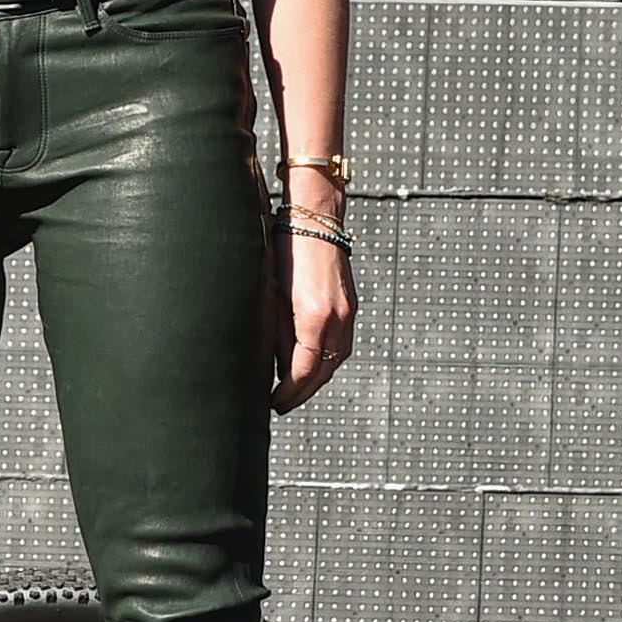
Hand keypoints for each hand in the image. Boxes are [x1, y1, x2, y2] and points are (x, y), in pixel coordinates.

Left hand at [271, 200, 354, 413]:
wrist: (314, 217)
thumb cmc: (285, 248)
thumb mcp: (271, 291)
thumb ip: (274, 330)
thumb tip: (275, 363)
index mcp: (315, 317)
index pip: (303, 370)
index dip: (288, 392)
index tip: (273, 403)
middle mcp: (338, 318)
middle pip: (324, 371)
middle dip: (303, 392)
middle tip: (281, 405)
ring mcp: (348, 312)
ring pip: (336, 359)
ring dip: (315, 378)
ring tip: (292, 389)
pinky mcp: (350, 305)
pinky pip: (340, 343)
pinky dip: (324, 358)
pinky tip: (307, 361)